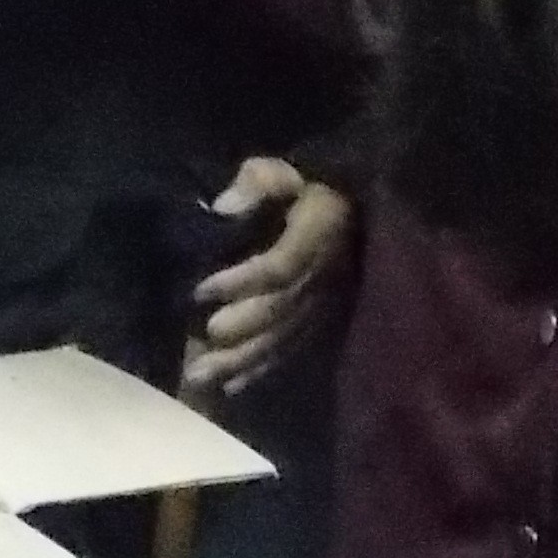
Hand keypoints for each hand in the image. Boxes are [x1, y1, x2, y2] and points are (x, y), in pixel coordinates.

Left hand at [181, 157, 354, 402]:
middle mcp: (322, 277)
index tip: (201, 289)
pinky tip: (231, 386)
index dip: (241, 281)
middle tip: (201, 341)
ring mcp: (323, 304)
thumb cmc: (309, 186)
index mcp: (316, 236)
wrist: (357, 208)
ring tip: (203, 375)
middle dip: (238, 330)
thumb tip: (221, 208)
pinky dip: (260, 369)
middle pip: (278, 310)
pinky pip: (291, 349)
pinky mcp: (320, 322)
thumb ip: (256, 183)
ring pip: (282, 337)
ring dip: (242, 360)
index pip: (278, 267)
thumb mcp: (283, 171)